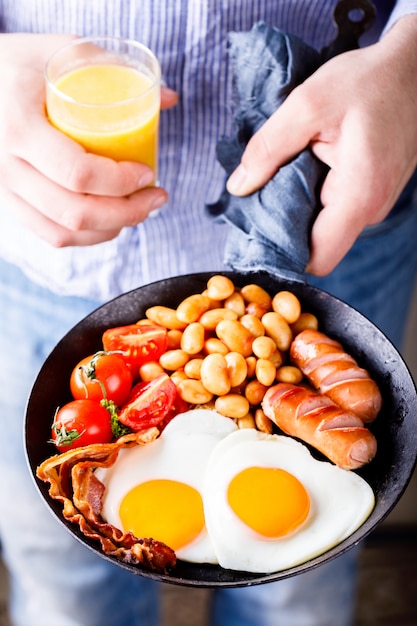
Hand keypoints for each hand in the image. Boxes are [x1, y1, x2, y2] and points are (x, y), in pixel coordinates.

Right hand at [0, 33, 178, 246]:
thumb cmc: (18, 65)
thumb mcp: (61, 53)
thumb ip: (113, 69)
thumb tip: (169, 98)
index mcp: (19, 127)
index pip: (78, 174)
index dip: (120, 183)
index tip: (148, 172)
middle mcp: (6, 166)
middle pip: (76, 212)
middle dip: (127, 212)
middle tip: (156, 198)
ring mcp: (4, 189)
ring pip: (65, 231)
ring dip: (111, 228)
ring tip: (140, 210)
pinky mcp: (8, 202)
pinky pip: (51, 235)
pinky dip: (87, 237)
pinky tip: (110, 222)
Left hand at [226, 16, 416, 275]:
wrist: (412, 69)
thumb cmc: (366, 81)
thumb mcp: (307, 104)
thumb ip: (268, 148)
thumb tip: (238, 187)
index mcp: (358, 197)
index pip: (318, 260)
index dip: (285, 256)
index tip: (257, 236)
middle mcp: (371, 210)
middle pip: (318, 246)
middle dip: (286, 228)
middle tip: (262, 196)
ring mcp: (376, 205)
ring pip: (327, 229)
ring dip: (301, 210)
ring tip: (287, 176)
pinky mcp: (374, 195)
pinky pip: (338, 211)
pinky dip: (317, 198)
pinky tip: (307, 170)